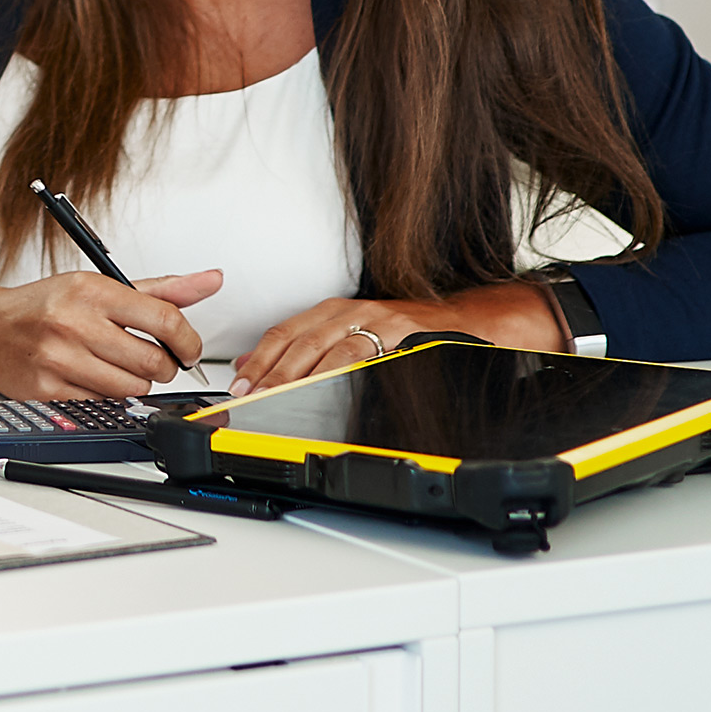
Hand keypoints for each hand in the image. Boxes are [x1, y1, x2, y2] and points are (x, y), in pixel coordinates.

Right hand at [0, 271, 220, 399]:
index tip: (189, 350)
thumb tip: (211, 280)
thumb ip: (161, 289)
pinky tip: (92, 378)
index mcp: (91, 291)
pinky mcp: (48, 390)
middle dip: (162, 366)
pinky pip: (103, 404)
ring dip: (134, 383)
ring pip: (131, 388)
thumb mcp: (99, 286)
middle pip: (152, 361)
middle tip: (150, 359)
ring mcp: (59, 359)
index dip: (188, 341)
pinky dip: (106, 396)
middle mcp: (74, 322)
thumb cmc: (44, 306)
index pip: (164, 319)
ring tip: (117, 366)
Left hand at [232, 282, 565, 393]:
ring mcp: (380, 320)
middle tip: (246, 400)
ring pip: (326, 347)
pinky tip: (326, 390)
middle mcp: (353, 310)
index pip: (283, 334)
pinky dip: (342, 373)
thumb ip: (312, 352)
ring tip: (275, 400)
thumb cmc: (413, 334)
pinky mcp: (406, 334)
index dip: (257, 362)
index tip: (236, 388)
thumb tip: (262, 373)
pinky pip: (368, 354)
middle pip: (297, 342)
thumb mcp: (357, 335)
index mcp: (335, 311)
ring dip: (297, 377)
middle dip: (268, 374)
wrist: (474, 322)